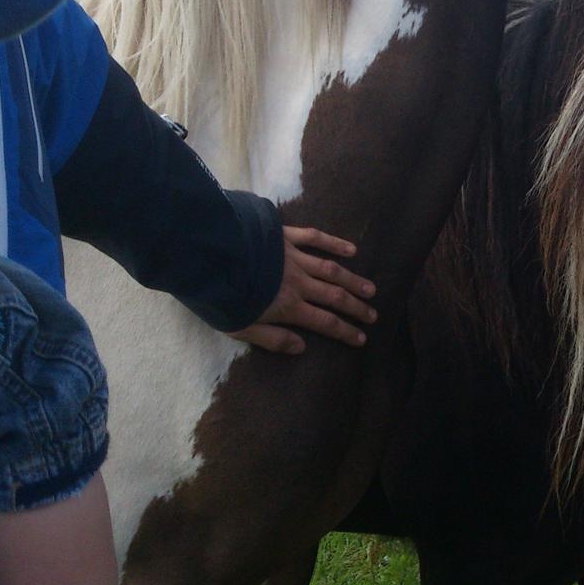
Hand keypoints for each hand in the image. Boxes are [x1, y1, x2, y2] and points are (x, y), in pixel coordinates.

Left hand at [230, 227, 376, 353]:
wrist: (209, 256)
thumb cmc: (220, 296)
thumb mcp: (241, 329)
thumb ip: (273, 339)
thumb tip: (302, 348)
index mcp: (289, 307)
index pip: (325, 322)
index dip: (346, 331)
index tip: (362, 338)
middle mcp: (299, 283)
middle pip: (335, 296)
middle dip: (356, 307)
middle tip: (373, 314)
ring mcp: (295, 257)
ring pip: (332, 270)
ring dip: (353, 280)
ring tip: (370, 289)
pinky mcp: (285, 236)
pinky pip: (315, 238)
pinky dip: (335, 243)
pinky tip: (351, 250)